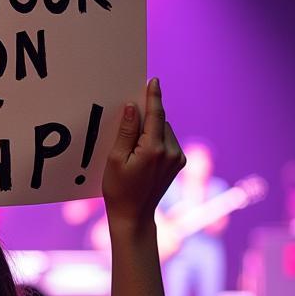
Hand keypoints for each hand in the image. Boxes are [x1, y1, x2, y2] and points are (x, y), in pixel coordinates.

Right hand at [102, 77, 184, 236]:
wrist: (134, 214)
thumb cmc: (119, 189)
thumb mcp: (115, 159)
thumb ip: (126, 131)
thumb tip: (132, 108)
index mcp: (153, 149)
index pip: (155, 115)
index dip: (153, 96)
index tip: (153, 81)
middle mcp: (171, 152)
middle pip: (159, 122)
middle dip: (146, 119)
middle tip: (129, 129)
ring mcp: (177, 158)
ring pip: (164, 131)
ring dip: (151, 132)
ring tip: (134, 150)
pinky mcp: (179, 163)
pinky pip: (168, 142)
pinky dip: (157, 141)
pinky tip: (143, 156)